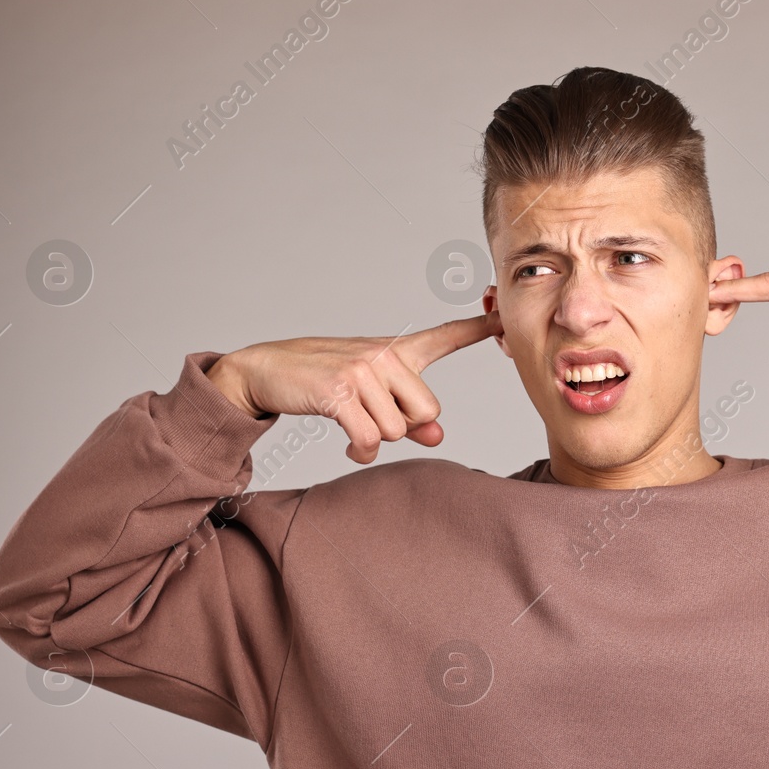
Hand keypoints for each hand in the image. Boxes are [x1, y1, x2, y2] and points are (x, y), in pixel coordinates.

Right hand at [205, 310, 502, 462]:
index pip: (445, 336)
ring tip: (353, 425)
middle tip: (372, 417)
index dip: (479, 328)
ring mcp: (362, 372)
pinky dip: (361, 451)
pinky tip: (350, 446)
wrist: (265, 370)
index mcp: (396, 351)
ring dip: (375, 440)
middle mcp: (384, 356)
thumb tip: (439, 438)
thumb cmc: (322, 381)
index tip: (503, 317)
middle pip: (427, 413)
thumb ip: (409, 414)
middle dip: (404, 428)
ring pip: (397, 430)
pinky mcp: (339, 393)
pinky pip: (370, 440)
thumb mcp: (371, 394)